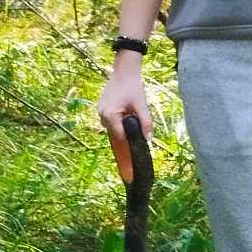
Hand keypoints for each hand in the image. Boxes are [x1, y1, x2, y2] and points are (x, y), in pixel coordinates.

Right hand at [97, 67, 150, 183]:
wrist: (123, 73)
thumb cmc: (133, 86)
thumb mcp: (142, 103)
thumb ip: (145, 121)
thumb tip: (149, 139)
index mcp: (110, 115)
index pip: (120, 141)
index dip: (126, 158)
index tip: (129, 173)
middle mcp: (103, 117)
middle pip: (116, 142)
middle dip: (122, 160)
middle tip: (128, 178)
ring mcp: (102, 116)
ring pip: (114, 137)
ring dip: (122, 150)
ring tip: (127, 170)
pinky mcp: (105, 115)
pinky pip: (114, 131)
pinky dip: (120, 140)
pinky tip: (126, 152)